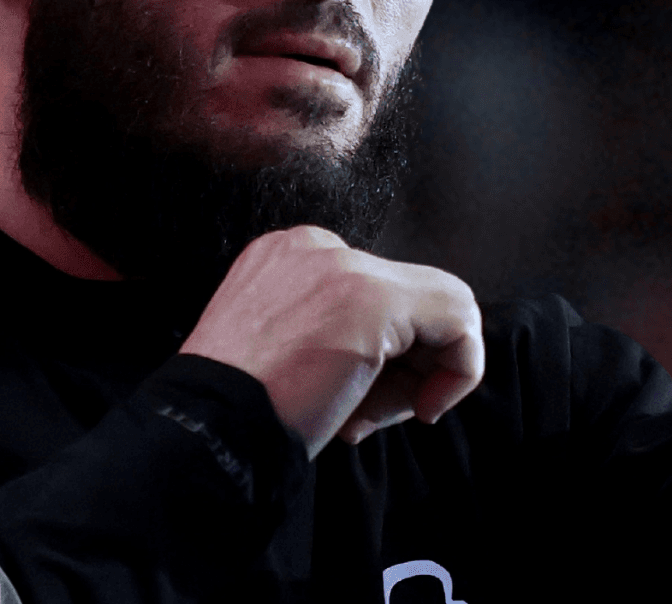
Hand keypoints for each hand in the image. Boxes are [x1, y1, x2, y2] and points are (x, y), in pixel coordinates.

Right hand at [178, 226, 483, 458]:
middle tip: (358, 416)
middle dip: (397, 372)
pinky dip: (460, 370)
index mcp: (281, 257)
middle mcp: (310, 247)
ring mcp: (342, 266)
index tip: (349, 403)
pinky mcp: (375, 295)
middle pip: (403, 304)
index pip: (369, 297)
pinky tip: (424, 407)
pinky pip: (459, 318)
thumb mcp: (280, 347)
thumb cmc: (239, 404)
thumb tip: (401, 360)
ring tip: (361, 416)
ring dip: (415, 379)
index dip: (376, 360)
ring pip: (434, 311)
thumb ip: (329, 332)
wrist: (211, 424)